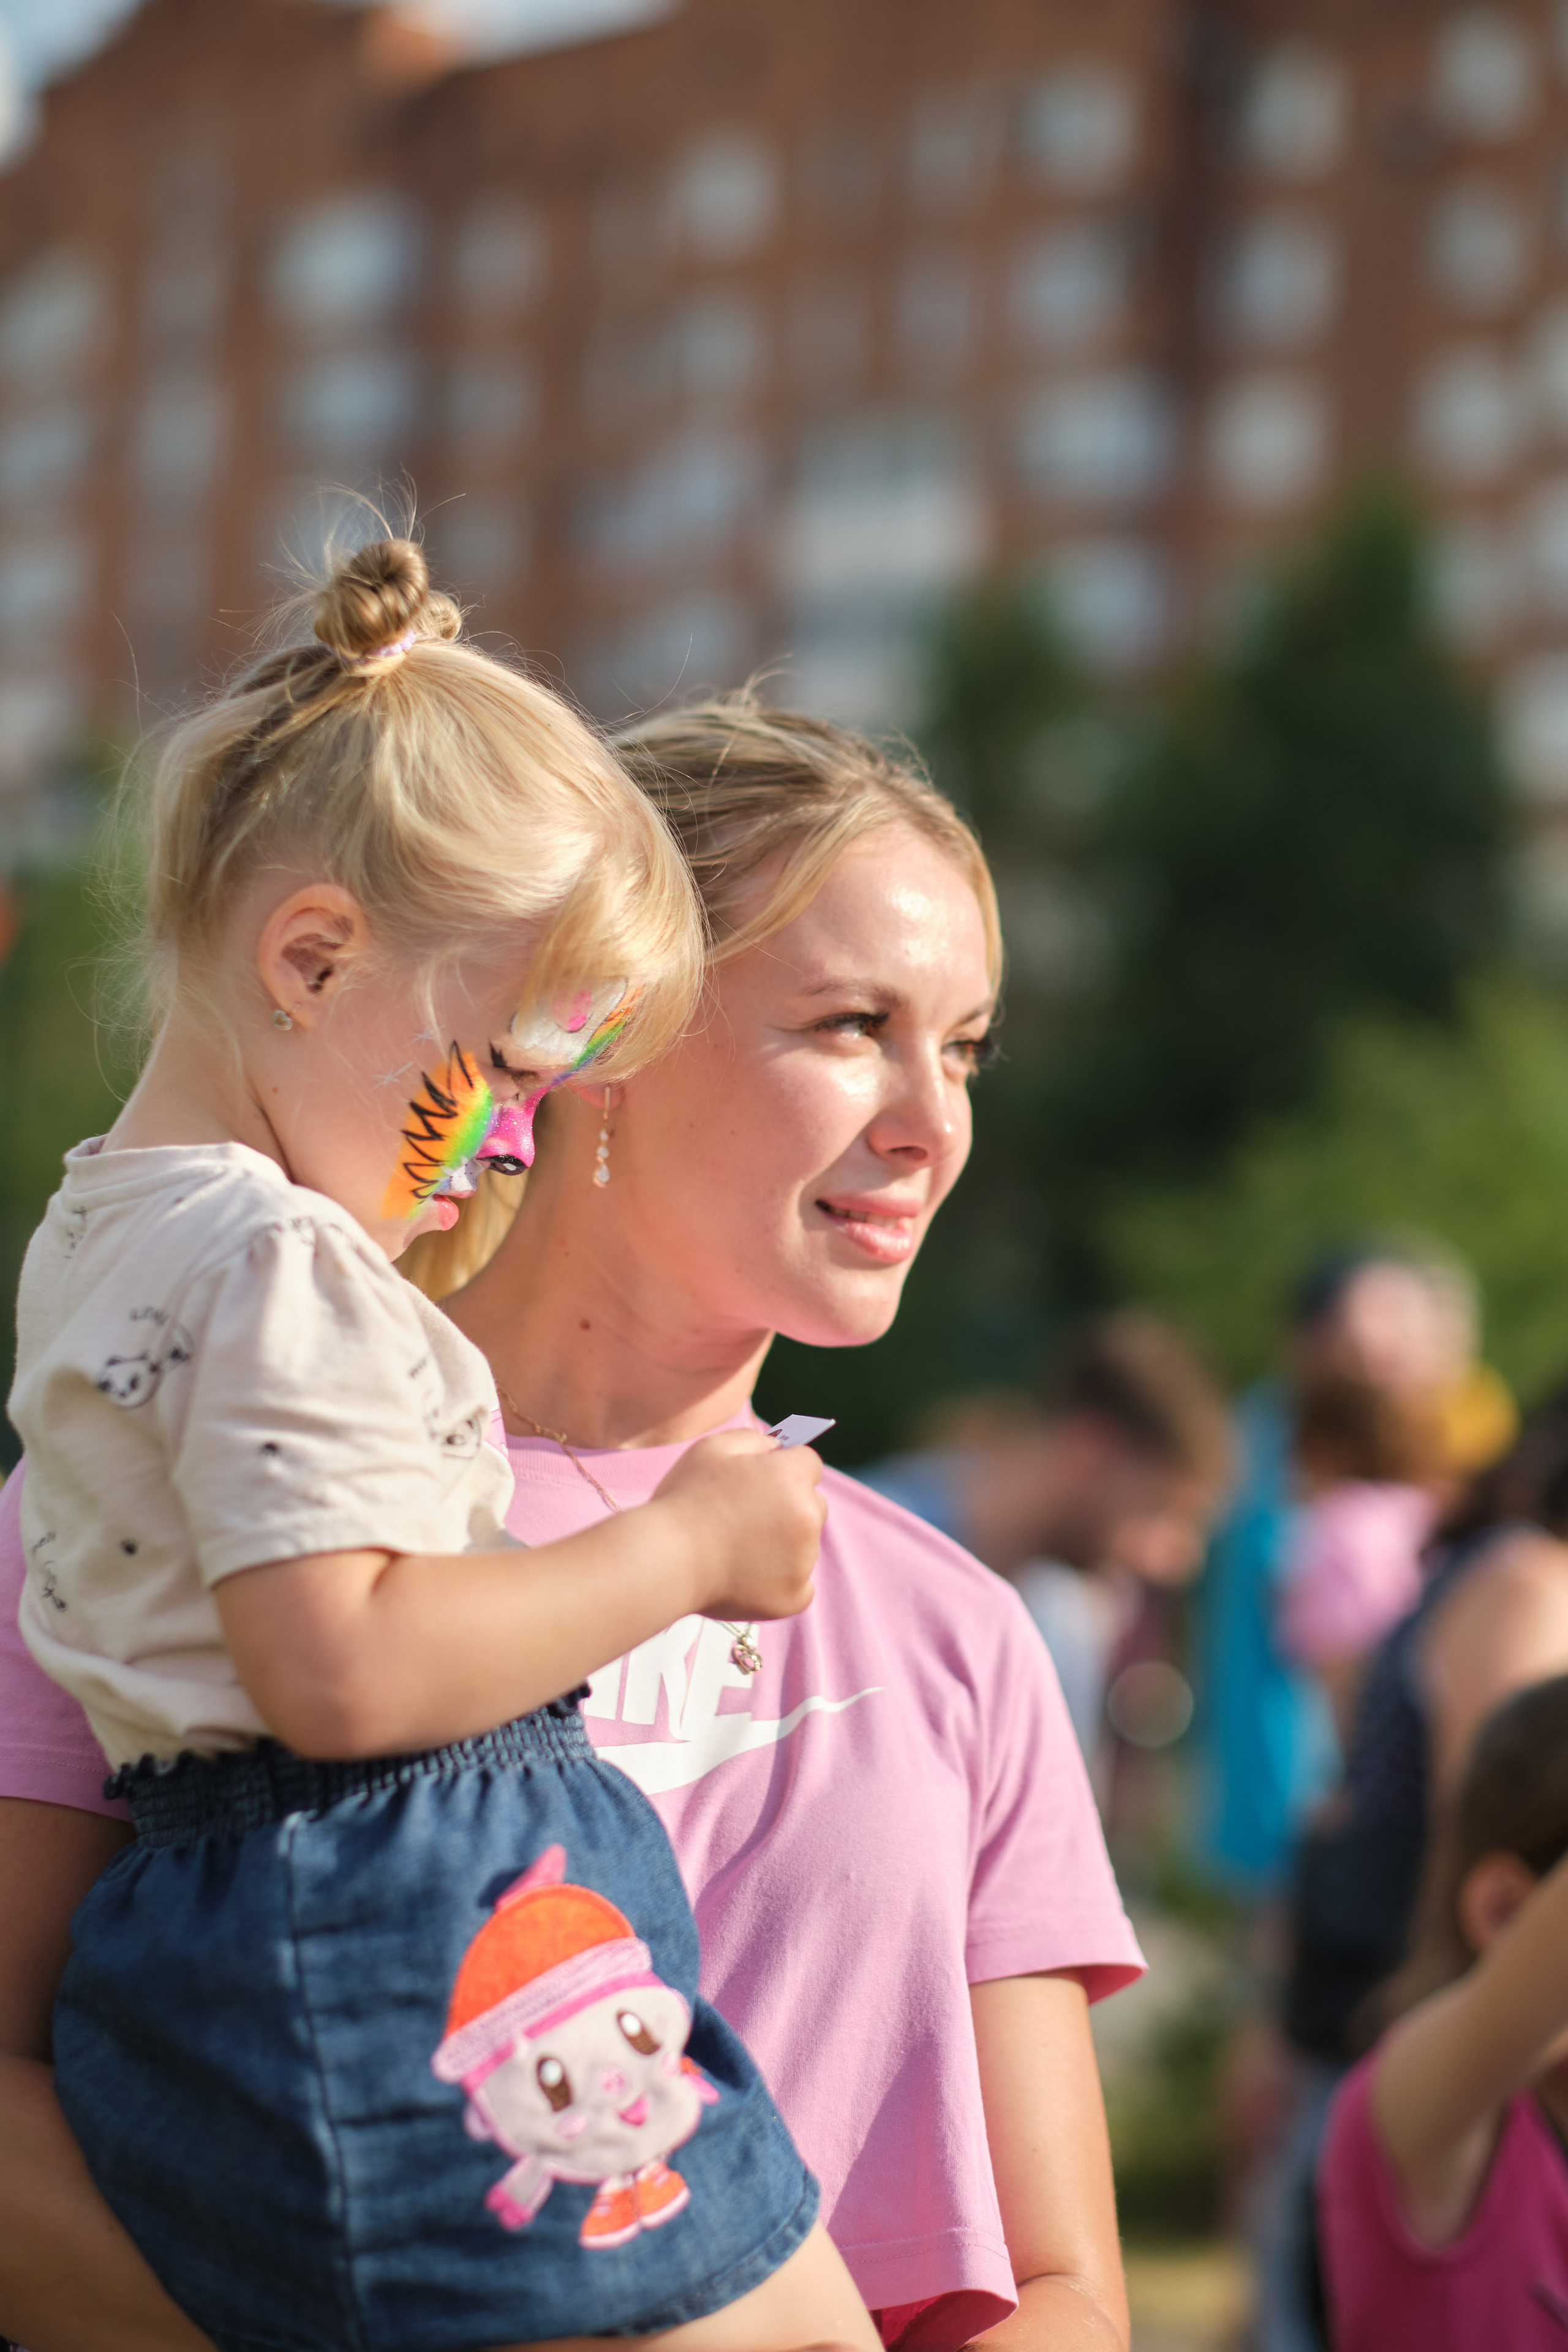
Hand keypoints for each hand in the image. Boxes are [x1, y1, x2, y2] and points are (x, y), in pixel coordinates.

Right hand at [650, 1431, 825, 1624]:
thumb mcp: (712, 1449)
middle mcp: (807, 1517)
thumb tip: (776, 1447)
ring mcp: (804, 1561)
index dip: (783, 1469)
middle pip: (812, 1505)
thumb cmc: (684, 1502)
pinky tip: (747, 1575)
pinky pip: (800, 1585)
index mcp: (791, 1477)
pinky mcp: (794, 1597)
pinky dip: (780, 1582)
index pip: (807, 1464)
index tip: (761, 1481)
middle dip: (788, 1506)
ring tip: (737, 1549)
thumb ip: (753, 1439)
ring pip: (805, 1546)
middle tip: (745, 1517)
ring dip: (784, 1545)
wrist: (665, 1561)